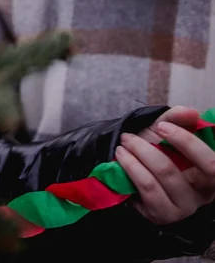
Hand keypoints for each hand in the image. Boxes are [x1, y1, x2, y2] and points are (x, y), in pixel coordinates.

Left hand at [115, 106, 214, 224]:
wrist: (133, 172)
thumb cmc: (156, 151)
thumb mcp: (165, 132)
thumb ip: (177, 119)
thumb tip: (192, 113)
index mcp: (211, 174)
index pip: (212, 163)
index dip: (188, 143)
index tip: (162, 127)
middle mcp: (203, 194)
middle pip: (176, 171)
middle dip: (149, 149)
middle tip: (129, 137)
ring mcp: (183, 207)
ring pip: (160, 177)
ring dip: (136, 156)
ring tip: (122, 145)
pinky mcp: (163, 215)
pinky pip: (147, 189)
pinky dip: (131, 169)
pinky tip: (121, 158)